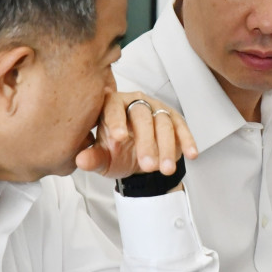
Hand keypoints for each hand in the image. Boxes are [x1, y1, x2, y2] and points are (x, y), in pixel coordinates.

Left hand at [74, 90, 197, 178]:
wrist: (137, 160)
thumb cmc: (116, 153)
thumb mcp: (103, 159)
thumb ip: (92, 158)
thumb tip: (80, 161)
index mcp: (112, 106)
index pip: (113, 108)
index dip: (116, 121)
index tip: (119, 139)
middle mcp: (135, 102)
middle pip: (141, 115)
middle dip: (146, 142)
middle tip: (148, 165)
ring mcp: (156, 109)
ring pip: (163, 122)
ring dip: (167, 147)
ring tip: (165, 169)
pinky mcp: (174, 118)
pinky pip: (182, 127)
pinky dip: (187, 141)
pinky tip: (191, 155)